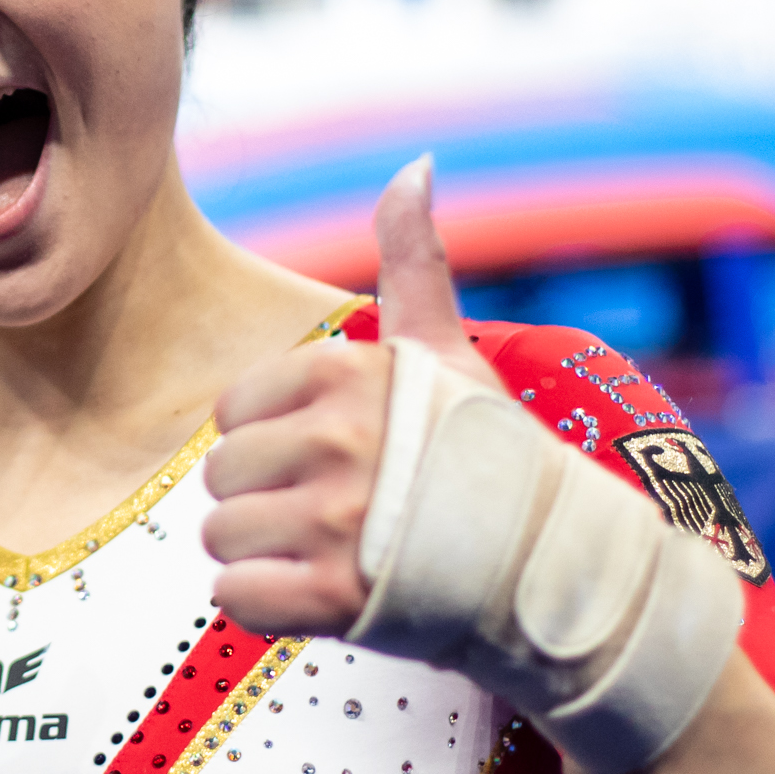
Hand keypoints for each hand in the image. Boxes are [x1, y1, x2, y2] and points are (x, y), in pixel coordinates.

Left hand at [201, 157, 494, 635]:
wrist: (551, 571)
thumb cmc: (492, 459)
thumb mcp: (449, 351)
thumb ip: (415, 260)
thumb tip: (416, 166)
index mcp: (348, 374)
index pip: (234, 409)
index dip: (276, 440)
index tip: (336, 458)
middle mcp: (338, 440)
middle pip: (222, 473)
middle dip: (267, 500)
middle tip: (336, 513)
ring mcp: (335, 521)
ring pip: (222, 536)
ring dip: (265, 555)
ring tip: (330, 554)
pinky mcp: (332, 597)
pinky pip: (234, 597)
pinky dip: (265, 607)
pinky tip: (318, 596)